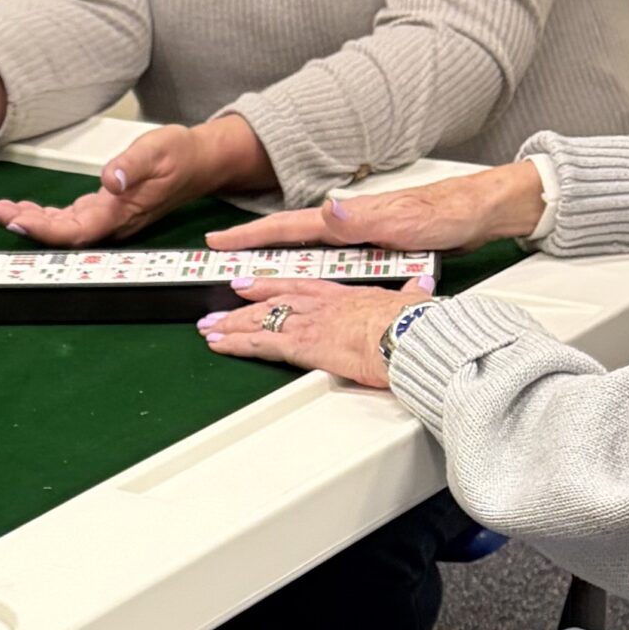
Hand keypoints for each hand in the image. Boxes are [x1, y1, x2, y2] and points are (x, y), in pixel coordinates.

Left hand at [0, 124, 207, 245]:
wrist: (200, 161)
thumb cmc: (180, 155)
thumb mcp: (159, 150)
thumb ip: (133, 166)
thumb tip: (110, 179)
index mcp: (122, 213)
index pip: (76, 230)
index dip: (44, 230)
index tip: (15, 221)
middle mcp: (111, 222)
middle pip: (60, 234)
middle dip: (22, 225)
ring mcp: (106, 218)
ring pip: (60, 228)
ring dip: (26, 221)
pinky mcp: (103, 210)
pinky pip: (66, 219)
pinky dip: (41, 216)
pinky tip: (21, 210)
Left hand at [198, 276, 430, 388]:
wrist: (410, 334)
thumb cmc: (413, 323)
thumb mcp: (411, 302)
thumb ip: (409, 295)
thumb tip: (419, 288)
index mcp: (344, 296)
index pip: (300, 287)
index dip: (273, 285)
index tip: (252, 284)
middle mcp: (320, 305)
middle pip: (272, 302)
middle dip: (242, 308)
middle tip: (219, 312)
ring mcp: (308, 323)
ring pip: (259, 320)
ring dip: (231, 326)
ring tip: (208, 330)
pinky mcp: (302, 345)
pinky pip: (260, 343)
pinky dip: (236, 344)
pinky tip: (219, 345)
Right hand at [200, 161, 544, 258]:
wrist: (485, 211)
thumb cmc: (450, 213)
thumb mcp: (408, 218)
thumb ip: (364, 218)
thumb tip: (326, 213)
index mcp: (349, 219)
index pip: (287, 227)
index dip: (250, 236)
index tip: (218, 241)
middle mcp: (349, 225)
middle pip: (288, 239)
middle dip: (251, 249)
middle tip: (216, 259)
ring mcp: (361, 236)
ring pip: (307, 252)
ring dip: (276, 262)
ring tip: (246, 275)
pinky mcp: (375, 247)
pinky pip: (330, 262)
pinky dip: (307, 269)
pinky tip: (304, 277)